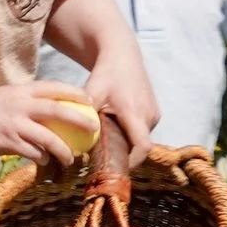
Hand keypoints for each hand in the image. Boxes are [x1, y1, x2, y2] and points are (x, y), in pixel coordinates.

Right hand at [0, 81, 100, 165]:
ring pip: (49, 138)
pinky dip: (42, 158)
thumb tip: (48, 108)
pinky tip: (44, 161)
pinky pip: (33, 152)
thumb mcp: (5, 97)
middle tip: (94, 128)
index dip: (76, 93)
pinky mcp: (7, 142)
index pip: (55, 88)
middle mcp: (20, 105)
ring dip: (64, 150)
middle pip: (59, 111)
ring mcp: (14, 124)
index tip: (90, 101)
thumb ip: (25, 100)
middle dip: (81, 120)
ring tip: (71, 158)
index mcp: (21, 91)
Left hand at [83, 52, 160, 167]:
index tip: (116, 169)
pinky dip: (130, 134)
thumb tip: (72, 142)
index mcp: (135, 112)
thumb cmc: (105, 74)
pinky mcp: (154, 112)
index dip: (132, 162)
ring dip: (127, 144)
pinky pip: (143, 130)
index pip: (142, 146)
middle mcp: (149, 115)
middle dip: (125, 156)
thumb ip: (84, 116)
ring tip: (107, 144)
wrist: (123, 57)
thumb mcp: (92, 92)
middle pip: (140, 145)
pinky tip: (114, 131)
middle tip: (104, 161)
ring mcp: (154, 114)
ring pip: (141, 138)